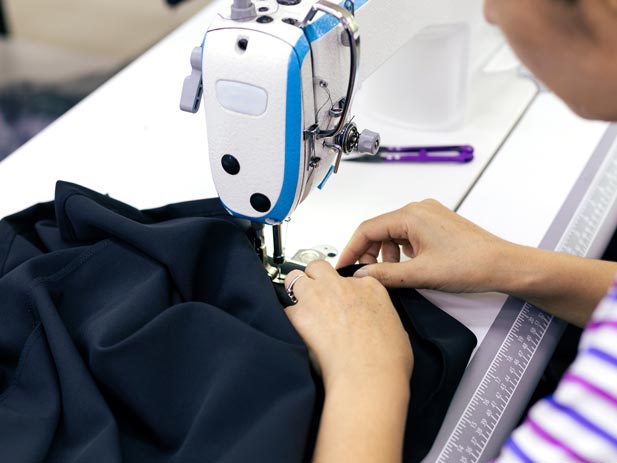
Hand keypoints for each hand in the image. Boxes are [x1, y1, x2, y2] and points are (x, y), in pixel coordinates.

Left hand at [284, 260, 412, 390]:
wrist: (368, 376)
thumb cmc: (386, 360)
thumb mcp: (396, 330)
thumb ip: (381, 318)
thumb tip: (375, 326)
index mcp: (370, 287)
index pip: (350, 277)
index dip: (343, 290)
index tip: (342, 302)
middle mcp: (342, 285)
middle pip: (318, 267)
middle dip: (314, 278)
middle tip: (315, 297)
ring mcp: (318, 296)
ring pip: (295, 279)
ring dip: (296, 292)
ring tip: (301, 309)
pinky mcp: (300, 314)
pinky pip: (286, 309)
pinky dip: (289, 319)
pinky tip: (296, 331)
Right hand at [337, 199, 514, 292]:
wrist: (503, 265)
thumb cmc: (471, 264)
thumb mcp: (420, 273)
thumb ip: (385, 274)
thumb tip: (362, 275)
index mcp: (411, 214)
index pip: (367, 229)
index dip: (352, 249)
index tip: (344, 266)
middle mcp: (419, 209)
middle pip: (379, 229)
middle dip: (369, 252)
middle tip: (365, 274)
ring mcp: (429, 215)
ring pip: (393, 232)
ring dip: (386, 253)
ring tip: (390, 273)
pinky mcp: (437, 224)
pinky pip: (408, 234)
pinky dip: (401, 250)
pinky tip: (406, 265)